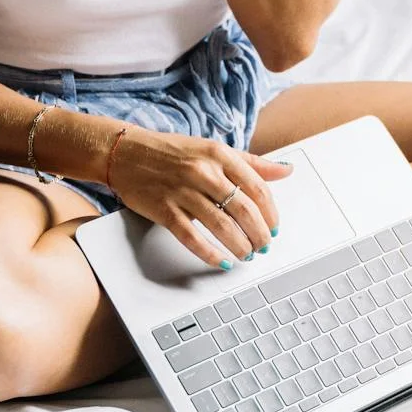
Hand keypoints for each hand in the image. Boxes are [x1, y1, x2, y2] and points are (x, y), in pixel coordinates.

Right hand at [107, 127, 292, 268]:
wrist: (125, 153)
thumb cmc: (171, 152)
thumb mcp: (213, 150)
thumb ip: (251, 162)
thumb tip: (286, 170)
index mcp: (219, 155)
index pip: (257, 188)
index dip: (271, 213)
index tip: (274, 226)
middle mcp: (203, 172)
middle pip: (244, 210)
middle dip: (260, 234)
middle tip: (264, 246)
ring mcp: (183, 191)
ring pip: (222, 227)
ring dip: (240, 246)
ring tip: (247, 254)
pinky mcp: (165, 210)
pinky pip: (193, 238)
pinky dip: (211, 253)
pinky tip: (222, 261)